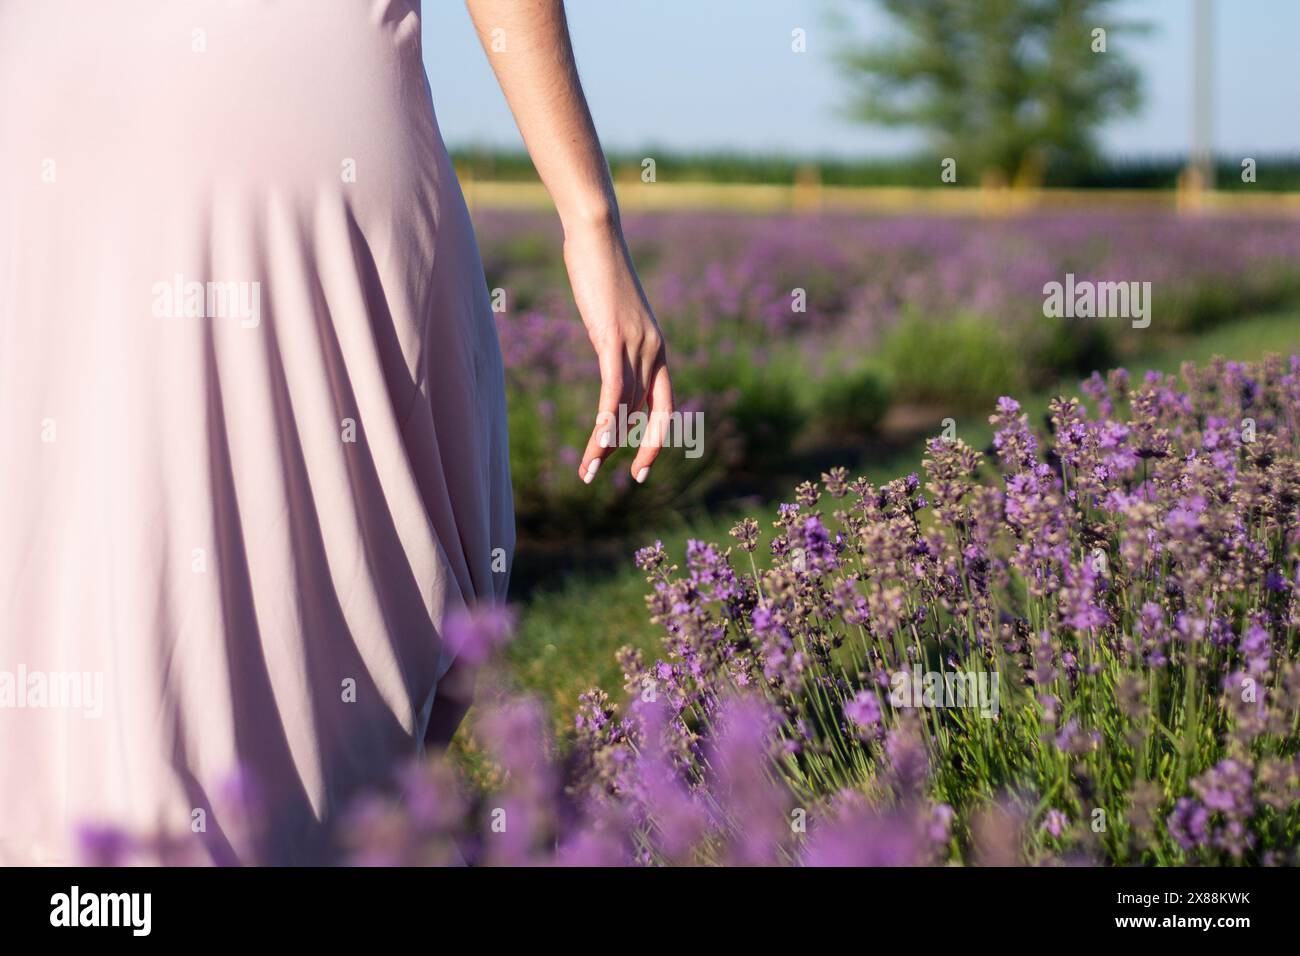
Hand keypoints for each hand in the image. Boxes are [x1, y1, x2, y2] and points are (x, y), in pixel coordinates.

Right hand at [563, 219, 673, 484]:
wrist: (598, 233)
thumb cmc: (600, 268)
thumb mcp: (612, 314)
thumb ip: (615, 342)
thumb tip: (608, 359)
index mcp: (657, 348)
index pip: (662, 405)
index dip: (655, 438)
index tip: (640, 466)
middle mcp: (654, 350)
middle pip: (644, 412)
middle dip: (635, 450)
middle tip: (627, 480)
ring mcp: (636, 343)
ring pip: (624, 406)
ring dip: (605, 442)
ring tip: (587, 470)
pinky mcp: (613, 335)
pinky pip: (613, 386)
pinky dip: (605, 416)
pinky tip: (597, 439)